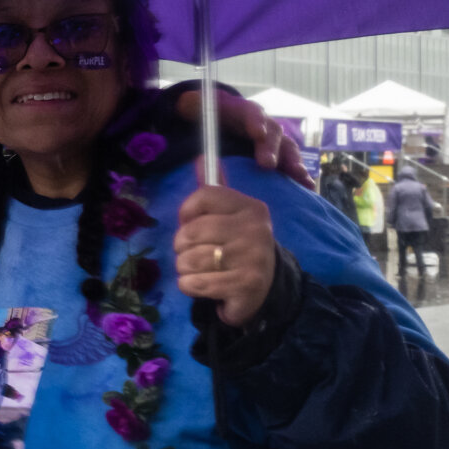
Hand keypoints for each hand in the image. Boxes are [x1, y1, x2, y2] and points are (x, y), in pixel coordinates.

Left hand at [174, 175, 276, 327]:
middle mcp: (255, 228)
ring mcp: (252, 257)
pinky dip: (191, 287)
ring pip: (188, 260)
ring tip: (205, 272)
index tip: (193, 225)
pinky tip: (206, 287)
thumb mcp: (229, 218)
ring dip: (186, 270)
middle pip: (190, 232)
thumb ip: (213, 193)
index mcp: (250, 207)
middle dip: (183, 249)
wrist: (266, 290)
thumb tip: (200, 158)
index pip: (203, 195)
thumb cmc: (237, 249)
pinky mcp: (245, 284)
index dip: (187, 214)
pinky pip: (194, 283)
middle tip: (199, 255)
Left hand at [177, 89, 313, 189]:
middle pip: (272, 133)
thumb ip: (194, 104)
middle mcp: (264, 125)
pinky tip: (307, 186)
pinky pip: (292, 163)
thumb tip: (189, 102)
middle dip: (271, 148)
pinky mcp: (279, 156)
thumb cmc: (213, 116)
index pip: (252, 113)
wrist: (225, 121)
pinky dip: (300, 174)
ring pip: (287, 148)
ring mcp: (274, 141)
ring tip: (297, 175)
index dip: (256, 122)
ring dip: (292, 161)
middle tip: (267, 164)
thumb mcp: (200, 107)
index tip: (258, 133)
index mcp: (245, 112)